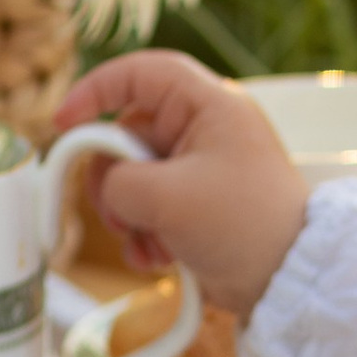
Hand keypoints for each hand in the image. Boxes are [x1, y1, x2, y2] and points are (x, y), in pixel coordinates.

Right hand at [54, 54, 308, 320]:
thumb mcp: (166, 197)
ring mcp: (204, 169)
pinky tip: (157, 259)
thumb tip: (108, 188)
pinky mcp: (201, 206)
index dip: (96, 89)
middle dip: (111, 176)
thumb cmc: (243, 227)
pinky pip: (154, 207)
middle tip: (112, 210)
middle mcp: (208, 130)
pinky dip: (146, 233)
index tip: (63, 123)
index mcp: (211, 106)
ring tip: (145, 243)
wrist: (292, 284)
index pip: (142, 73)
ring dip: (128, 214)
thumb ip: (117, 180)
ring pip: (136, 176)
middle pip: (129, 132)